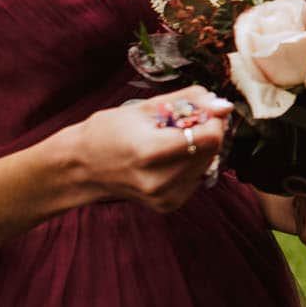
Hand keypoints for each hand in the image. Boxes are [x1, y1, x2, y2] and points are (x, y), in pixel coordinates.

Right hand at [72, 86, 232, 213]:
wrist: (82, 168)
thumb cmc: (109, 131)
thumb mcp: (144, 107)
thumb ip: (188, 101)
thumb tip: (224, 104)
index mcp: (149, 152)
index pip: (209, 137)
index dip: (214, 120)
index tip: (205, 109)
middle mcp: (159, 180)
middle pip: (212, 150)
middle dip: (208, 131)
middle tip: (185, 122)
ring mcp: (164, 197)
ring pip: (208, 164)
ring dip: (200, 147)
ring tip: (172, 140)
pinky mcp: (168, 205)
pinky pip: (196, 178)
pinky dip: (190, 164)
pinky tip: (168, 158)